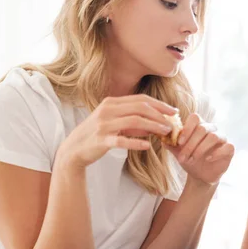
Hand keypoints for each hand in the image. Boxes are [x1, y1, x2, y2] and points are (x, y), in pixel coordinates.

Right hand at [56, 95, 177, 169]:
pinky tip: (148, 146)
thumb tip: (156, 124)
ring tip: (166, 132)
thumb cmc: (97, 135)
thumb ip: (134, 122)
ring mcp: (104, 124)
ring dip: (153, 126)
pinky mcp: (102, 140)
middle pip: (140, 107)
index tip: (173, 111)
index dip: (159, 104)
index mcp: (111, 102)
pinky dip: (136, 143)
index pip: (140, 99)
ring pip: (134, 121)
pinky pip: (122, 140)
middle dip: (160, 114)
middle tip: (173, 122)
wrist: (74, 149)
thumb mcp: (115, 124)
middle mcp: (107, 110)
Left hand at [166, 113, 233, 185]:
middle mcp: (212, 129)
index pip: (195, 118)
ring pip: (213, 136)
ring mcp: (222, 138)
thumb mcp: (178, 152)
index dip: (187, 129)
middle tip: (182, 157)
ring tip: (191, 160)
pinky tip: (207, 159)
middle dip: (190, 144)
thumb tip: (161, 137)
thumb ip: (171, 144)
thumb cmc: (190, 159)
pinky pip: (227, 146)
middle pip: (202, 128)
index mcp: (199, 126)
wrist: (200, 175)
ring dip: (199, 149)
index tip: (179, 142)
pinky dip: (216, 153)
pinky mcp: (229, 149)